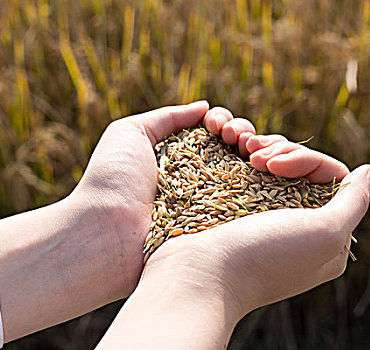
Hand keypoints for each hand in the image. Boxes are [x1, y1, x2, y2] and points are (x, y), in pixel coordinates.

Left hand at [0, 101, 255, 340]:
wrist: (107, 232)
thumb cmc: (113, 179)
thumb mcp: (131, 133)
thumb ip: (168, 117)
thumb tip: (205, 107)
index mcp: (179, 158)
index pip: (214, 135)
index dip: (223, 122)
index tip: (217, 124)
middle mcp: (198, 180)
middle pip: (234, 150)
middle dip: (242, 133)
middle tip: (235, 136)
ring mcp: (212, 204)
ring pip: (248, 172)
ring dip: (256, 152)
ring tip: (248, 148)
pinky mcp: (220, 227)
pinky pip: (252, 201)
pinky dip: (263, 180)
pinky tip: (262, 166)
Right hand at [96, 134, 369, 348]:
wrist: (197, 273)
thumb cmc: (262, 256)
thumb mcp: (323, 234)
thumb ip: (353, 203)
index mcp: (325, 237)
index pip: (329, 177)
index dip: (305, 160)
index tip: (275, 164)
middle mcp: (296, 226)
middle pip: (300, 168)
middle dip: (280, 151)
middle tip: (254, 153)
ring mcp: (262, 218)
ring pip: (272, 166)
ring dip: (259, 147)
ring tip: (237, 145)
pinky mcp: (235, 211)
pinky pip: (246, 172)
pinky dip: (240, 155)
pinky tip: (229, 147)